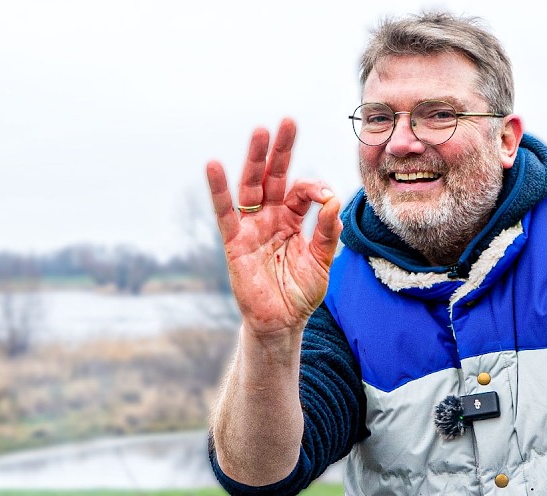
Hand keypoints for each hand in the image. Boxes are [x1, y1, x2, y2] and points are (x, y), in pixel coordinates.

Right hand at [206, 118, 341, 337]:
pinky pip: (225, 214)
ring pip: (251, 187)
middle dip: (280, 150)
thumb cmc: (300, 293)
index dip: (314, 189)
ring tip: (259, 132)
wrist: (282, 323)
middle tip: (287, 121)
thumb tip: (333, 202)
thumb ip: (326, 233)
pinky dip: (218, 191)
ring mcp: (251, 228)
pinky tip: (214, 166)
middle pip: (274, 177)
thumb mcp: (321, 262)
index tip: (327, 198)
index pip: (302, 192)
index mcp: (292, 220)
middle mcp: (270, 218)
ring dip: (255, 160)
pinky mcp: (235, 243)